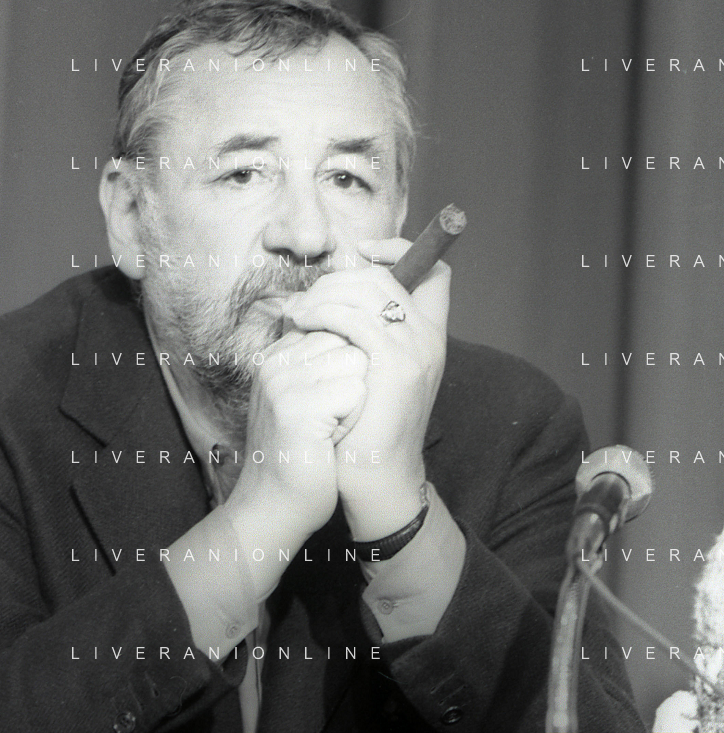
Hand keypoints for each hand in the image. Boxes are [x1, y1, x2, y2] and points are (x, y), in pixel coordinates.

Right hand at [222, 325, 368, 594]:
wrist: (273, 507)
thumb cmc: (299, 455)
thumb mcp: (304, 396)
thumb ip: (320, 362)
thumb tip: (363, 330)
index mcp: (275, 354)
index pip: (338, 330)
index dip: (345, 370)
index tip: (322, 405)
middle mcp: (273, 361)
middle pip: (350, 344)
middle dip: (353, 380)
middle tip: (327, 419)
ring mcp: (282, 382)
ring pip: (357, 363)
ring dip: (356, 399)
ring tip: (329, 427)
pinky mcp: (297, 406)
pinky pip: (357, 391)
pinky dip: (354, 418)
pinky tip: (330, 439)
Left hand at [281, 238, 449, 539]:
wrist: (377, 479)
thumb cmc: (364, 428)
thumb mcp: (370, 374)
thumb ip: (362, 337)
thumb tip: (328, 299)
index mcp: (430, 336)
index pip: (435, 274)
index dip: (400, 253)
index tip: (362, 254)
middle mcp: (429, 338)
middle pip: (386, 277)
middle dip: (340, 279)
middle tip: (309, 300)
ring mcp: (415, 350)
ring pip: (368, 290)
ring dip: (324, 295)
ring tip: (297, 313)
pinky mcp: (395, 366)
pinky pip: (354, 319)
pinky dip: (322, 313)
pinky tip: (301, 324)